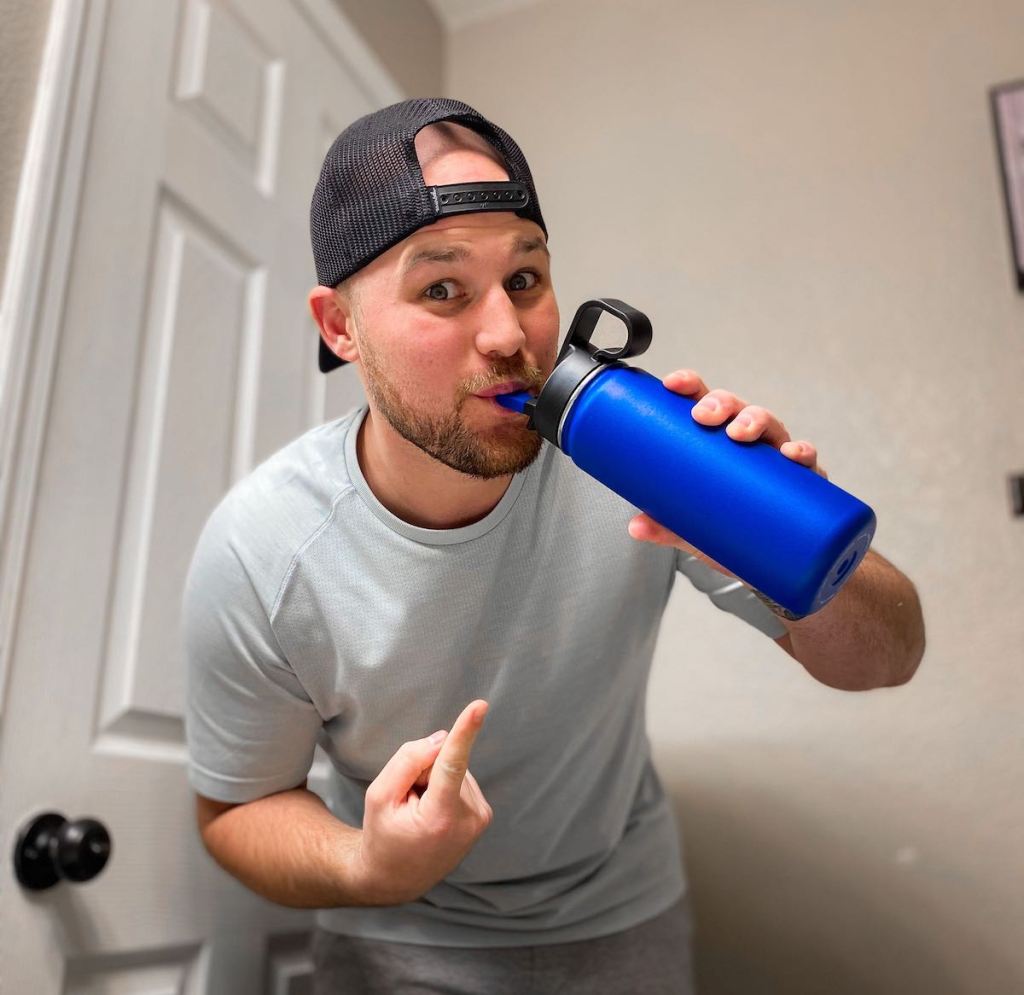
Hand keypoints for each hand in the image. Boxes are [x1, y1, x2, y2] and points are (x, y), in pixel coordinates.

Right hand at [357, 700, 492, 904]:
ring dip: (434, 782)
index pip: (452, 764)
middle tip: (407, 804)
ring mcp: (479, 818)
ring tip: (420, 812)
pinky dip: (445, 788)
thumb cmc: (383, 835)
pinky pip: (461, 778)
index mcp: (439, 816)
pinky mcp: (484, 815)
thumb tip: (443, 739)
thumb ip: (408, 760)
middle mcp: (467, 819)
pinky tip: (433, 812)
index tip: (480, 706)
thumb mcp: (379, 795)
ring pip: (454, 769)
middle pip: (443, 762)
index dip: (466, 731)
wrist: (397, 878)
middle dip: (423, 772)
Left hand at [626, 369, 827, 577]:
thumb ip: (666, 527)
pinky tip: (792, 456)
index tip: (673, 384)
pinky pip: (807, 460)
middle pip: (737, 408)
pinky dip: (802, 453)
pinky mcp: (803, 483)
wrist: (769, 564)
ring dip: (756, 421)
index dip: (690, 387)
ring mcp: (776, 460)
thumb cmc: (731, 531)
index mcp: (718, 442)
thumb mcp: (694, 530)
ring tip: (740, 433)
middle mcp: (749, 443)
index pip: (704, 402)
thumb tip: (635, 527)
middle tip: (704, 416)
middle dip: (721, 404)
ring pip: (771, 425)